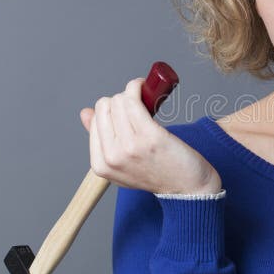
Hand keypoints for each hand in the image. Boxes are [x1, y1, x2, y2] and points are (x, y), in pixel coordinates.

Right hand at [80, 77, 221, 194]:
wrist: (188, 188)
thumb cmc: (159, 173)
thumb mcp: (123, 164)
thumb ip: (103, 140)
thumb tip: (85, 113)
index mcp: (101, 166)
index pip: (95, 119)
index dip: (111, 109)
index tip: (126, 107)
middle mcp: (112, 157)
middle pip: (105, 107)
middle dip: (121, 99)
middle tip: (138, 104)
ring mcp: (130, 147)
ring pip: (119, 101)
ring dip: (131, 91)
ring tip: (144, 94)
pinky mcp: (150, 137)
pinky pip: (134, 101)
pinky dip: (138, 87)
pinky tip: (145, 86)